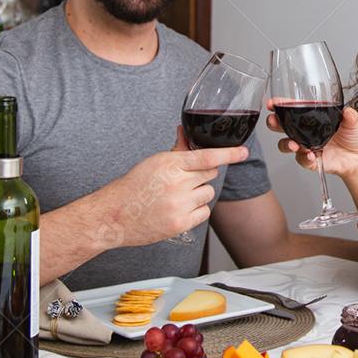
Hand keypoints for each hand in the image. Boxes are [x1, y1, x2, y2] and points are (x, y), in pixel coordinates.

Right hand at [106, 128, 248, 246]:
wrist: (114, 215)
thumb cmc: (133, 187)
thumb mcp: (154, 162)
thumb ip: (176, 151)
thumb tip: (186, 133)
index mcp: (170, 164)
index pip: (207, 157)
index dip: (229, 154)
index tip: (244, 152)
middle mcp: (177, 184)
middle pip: (209, 175)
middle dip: (200, 175)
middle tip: (183, 180)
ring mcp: (179, 205)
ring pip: (208, 194)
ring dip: (198, 194)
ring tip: (177, 196)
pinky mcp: (180, 224)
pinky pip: (204, 213)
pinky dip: (196, 211)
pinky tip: (178, 209)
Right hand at [265, 103, 357, 179]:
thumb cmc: (353, 137)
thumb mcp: (354, 121)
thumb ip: (350, 116)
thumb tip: (347, 111)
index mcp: (312, 117)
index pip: (293, 109)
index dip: (280, 105)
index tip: (272, 103)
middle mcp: (305, 131)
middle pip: (282, 125)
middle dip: (274, 123)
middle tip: (274, 121)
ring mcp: (306, 146)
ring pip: (286, 144)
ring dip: (286, 144)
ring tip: (293, 144)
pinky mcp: (311, 160)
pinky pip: (301, 160)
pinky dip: (304, 158)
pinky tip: (310, 155)